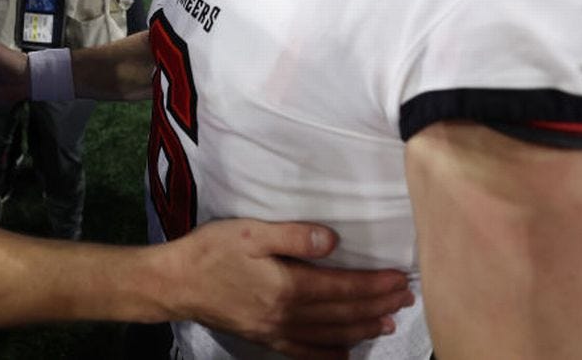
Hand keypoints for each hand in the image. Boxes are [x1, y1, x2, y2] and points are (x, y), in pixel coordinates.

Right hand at [165, 220, 412, 359]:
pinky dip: (330, 354)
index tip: (400, 279)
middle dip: (377, 306)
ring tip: (386, 323)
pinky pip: (305, 352)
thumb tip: (333, 241)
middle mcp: (288, 316)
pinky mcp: (265, 339)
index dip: (374, 285)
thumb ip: (295, 237)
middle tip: (406, 298)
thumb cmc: (212, 251)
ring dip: (362, 329)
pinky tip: (346, 354)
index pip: (343, 289)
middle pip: (343, 314)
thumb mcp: (252, 233)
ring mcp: (277, 332)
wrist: (176, 283)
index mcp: (289, 287)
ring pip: (330, 335)